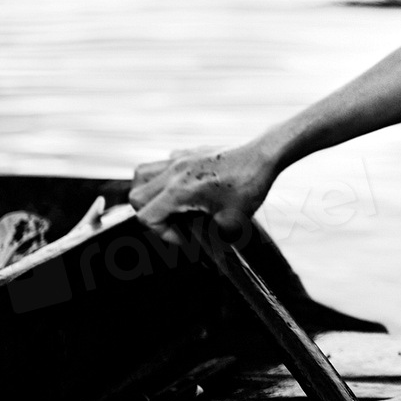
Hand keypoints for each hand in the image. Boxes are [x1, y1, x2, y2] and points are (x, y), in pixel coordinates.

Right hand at [130, 143, 275, 246]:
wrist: (264, 154)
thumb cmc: (250, 184)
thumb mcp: (233, 222)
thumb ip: (214, 238)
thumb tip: (209, 250)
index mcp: (180, 190)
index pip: (146, 216)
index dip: (162, 233)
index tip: (184, 237)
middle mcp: (174, 171)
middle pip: (137, 195)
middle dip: (149, 214)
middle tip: (174, 222)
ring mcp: (180, 157)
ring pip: (143, 173)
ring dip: (149, 192)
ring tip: (169, 204)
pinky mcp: (190, 150)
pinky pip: (164, 162)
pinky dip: (166, 176)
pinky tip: (187, 185)